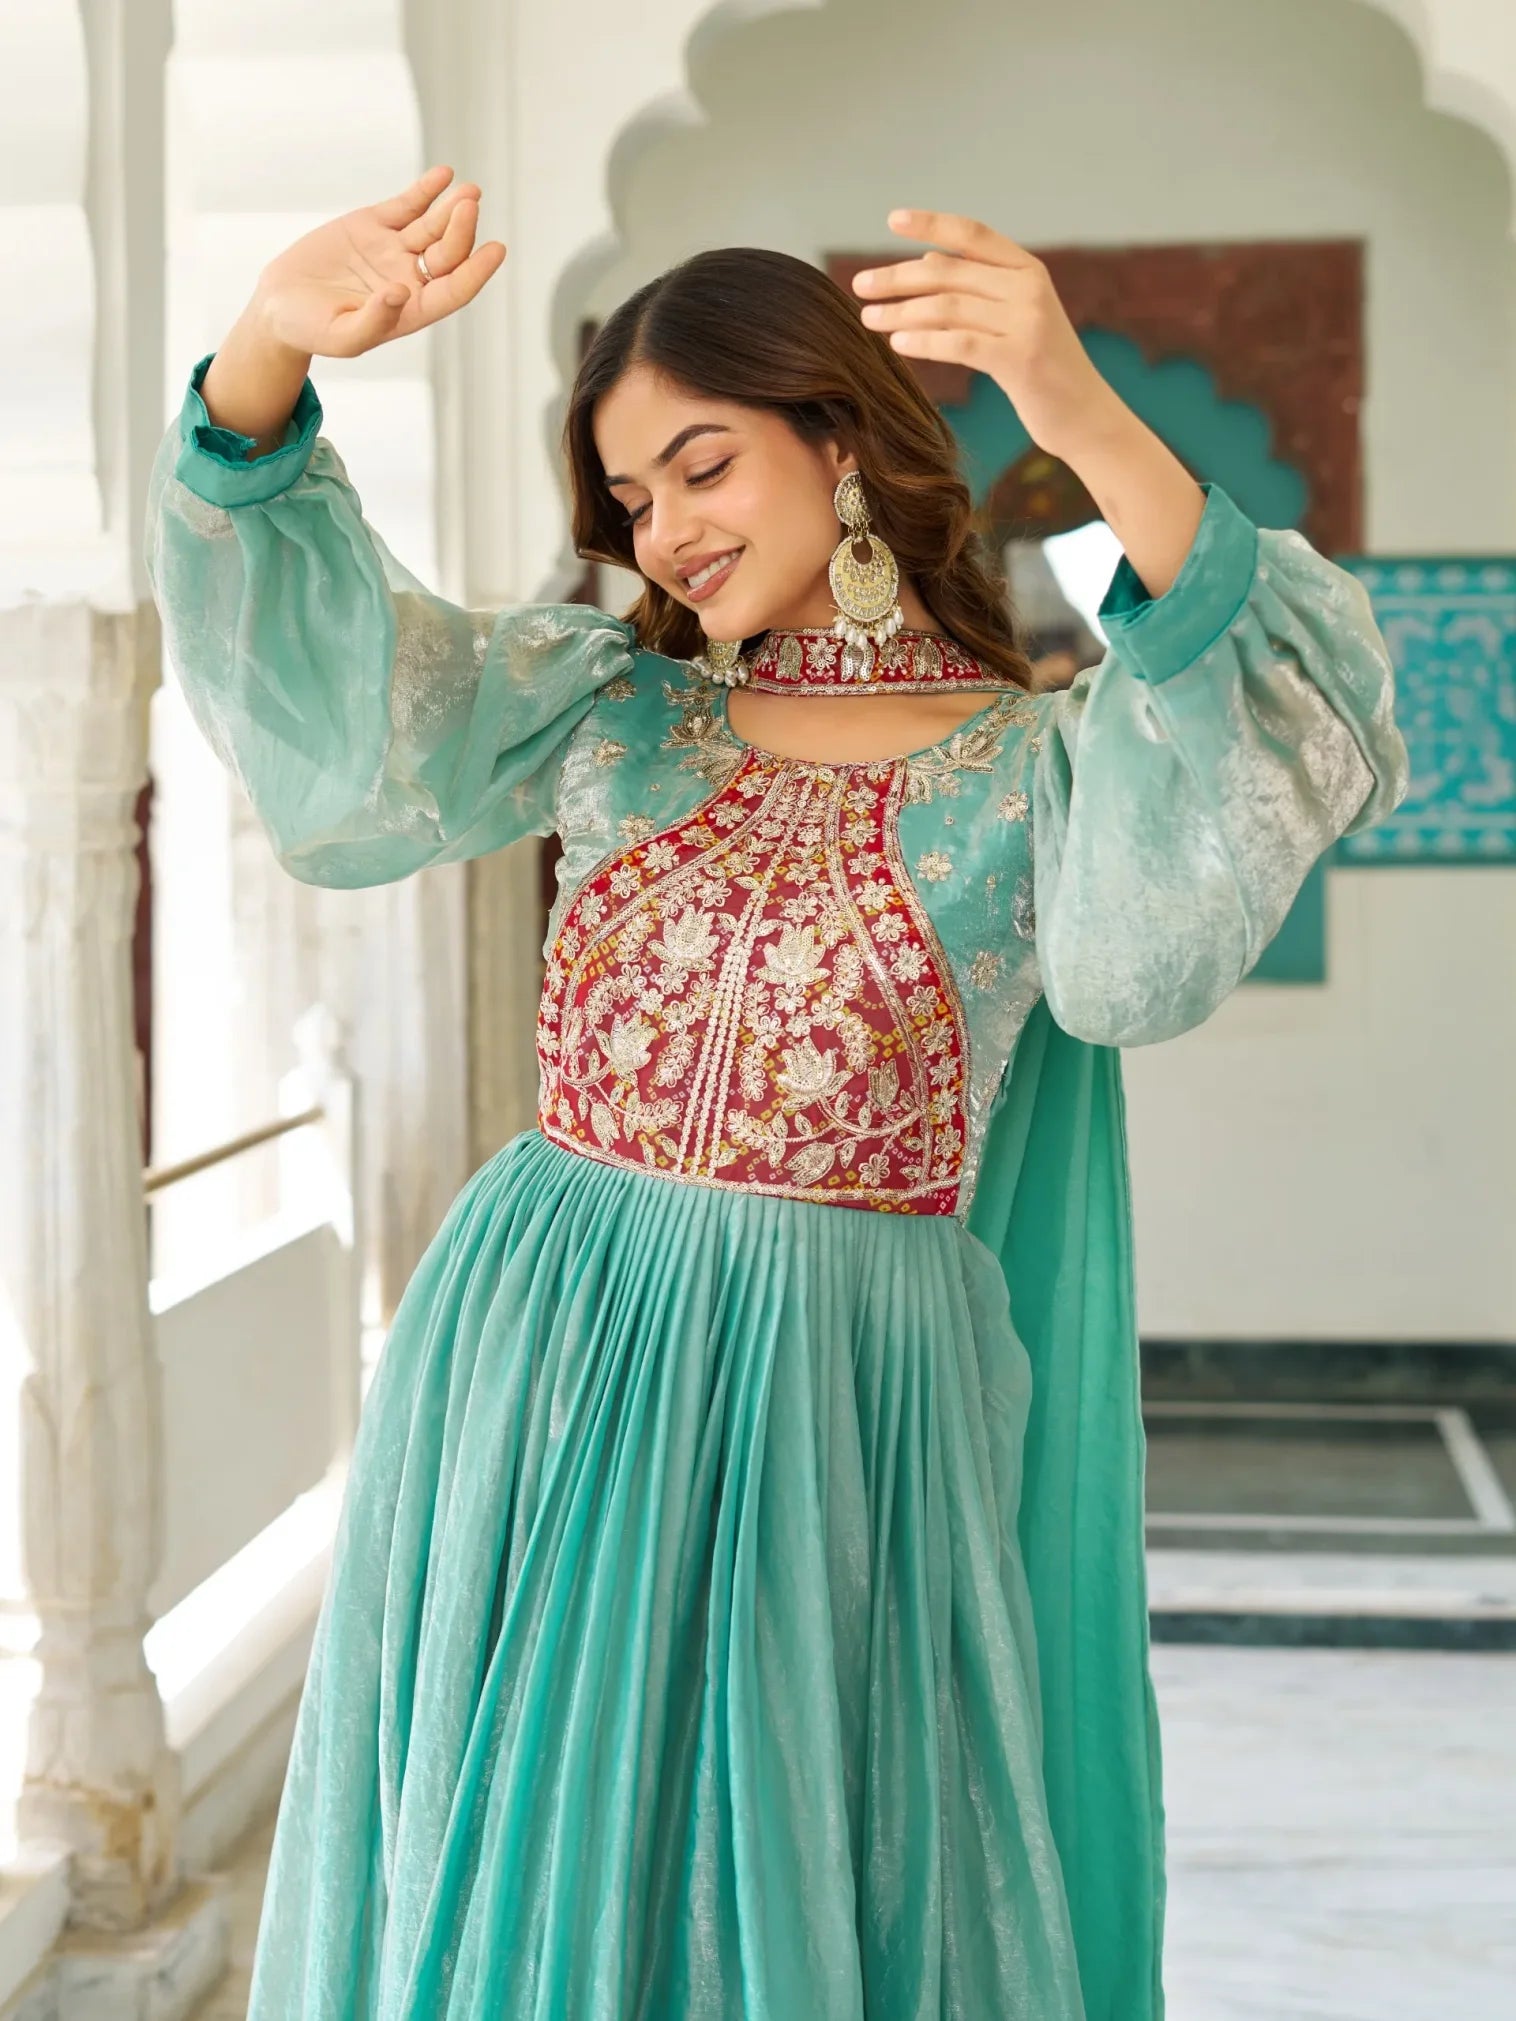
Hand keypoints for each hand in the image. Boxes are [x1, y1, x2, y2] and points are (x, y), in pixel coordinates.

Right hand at [251, 164, 506, 360]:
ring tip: (469, 191)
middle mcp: (410, 279)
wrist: (280, 304)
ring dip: (452, 208)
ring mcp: (394, 249)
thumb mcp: (341, 337)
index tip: (496, 249)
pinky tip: (443, 175)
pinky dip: (425, 190)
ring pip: (432, 226)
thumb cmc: (312, 330)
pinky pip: (406, 205)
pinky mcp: (373, 224)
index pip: (454, 290)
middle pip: (448, 253)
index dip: (476, 271)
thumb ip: (373, 321)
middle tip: (469, 205)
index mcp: (411, 310)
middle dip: (461, 230)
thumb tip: (402, 291)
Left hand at [851, 210, 1122, 461]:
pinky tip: (897, 342)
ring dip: (901, 311)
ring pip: (948, 307)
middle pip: (949, 273)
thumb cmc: (1042, 369)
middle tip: (860, 286)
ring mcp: (1027, 321)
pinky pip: (959, 344)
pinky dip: (924, 341)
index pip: (972, 235)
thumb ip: (979, 290)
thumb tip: (925, 261)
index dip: (931, 224)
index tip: (892, 220)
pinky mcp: (1020, 358)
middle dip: (898, 278)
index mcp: (1028, 269)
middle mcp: (1028, 287)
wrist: (1085, 415)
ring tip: (868, 318)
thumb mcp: (1015, 318)